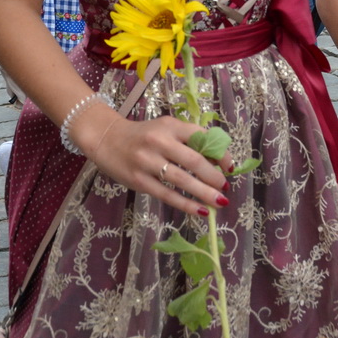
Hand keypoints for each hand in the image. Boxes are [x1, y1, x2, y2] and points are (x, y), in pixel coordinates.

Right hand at [80, 110, 229, 214]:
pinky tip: (200, 211)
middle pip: (194, 161)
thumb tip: (216, 162)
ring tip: (219, 202)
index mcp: (170, 125)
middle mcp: (159, 141)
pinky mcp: (138, 180)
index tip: (231, 168)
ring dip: (204, 193)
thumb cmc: (143, 135)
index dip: (220, 154)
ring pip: (182, 180)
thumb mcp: (166, 129)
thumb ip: (188, 141)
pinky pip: (167, 195)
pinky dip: (186, 204)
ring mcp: (147, 161)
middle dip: (214, 177)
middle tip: (225, 188)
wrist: (106, 139)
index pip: (202, 137)